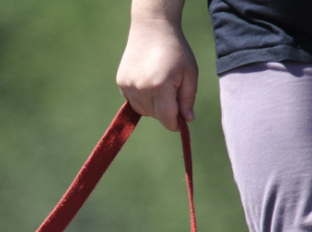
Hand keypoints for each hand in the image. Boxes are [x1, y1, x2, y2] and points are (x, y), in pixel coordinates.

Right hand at [116, 16, 197, 131]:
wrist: (152, 28)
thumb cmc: (176, 50)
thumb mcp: (189, 73)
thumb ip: (188, 99)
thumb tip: (187, 121)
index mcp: (161, 86)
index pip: (167, 118)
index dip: (175, 124)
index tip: (181, 124)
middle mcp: (142, 89)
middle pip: (156, 115)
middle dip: (166, 110)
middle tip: (172, 91)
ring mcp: (129, 86)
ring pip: (143, 111)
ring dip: (153, 106)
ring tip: (160, 85)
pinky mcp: (121, 83)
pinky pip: (133, 101)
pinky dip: (142, 98)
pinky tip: (148, 82)